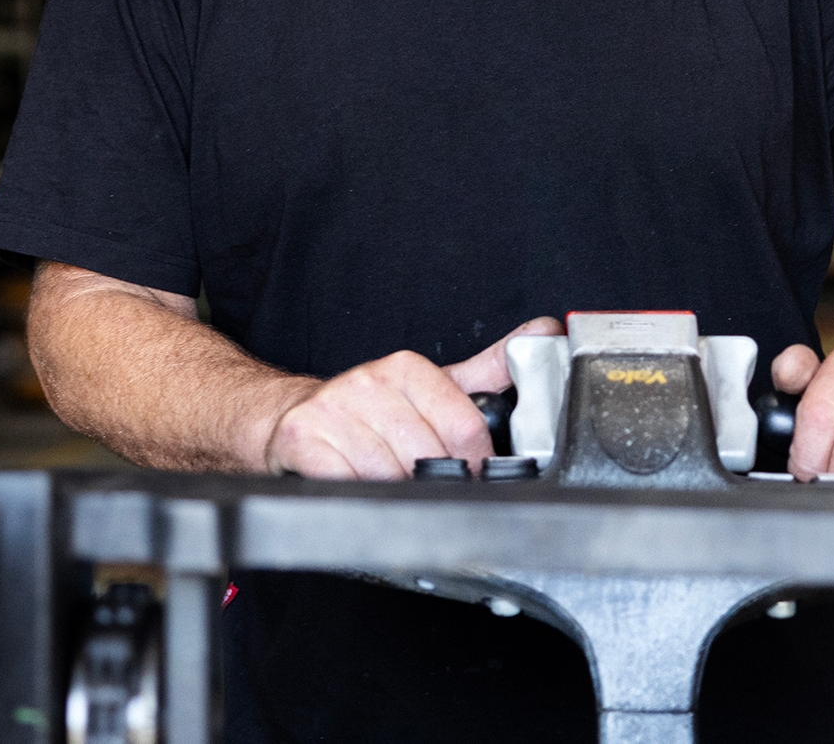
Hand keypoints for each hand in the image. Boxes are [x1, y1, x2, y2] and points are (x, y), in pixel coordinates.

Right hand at [263, 316, 562, 478]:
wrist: (290, 418)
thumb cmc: (365, 411)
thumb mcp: (427, 388)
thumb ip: (487, 370)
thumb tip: (543, 334)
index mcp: (406, 369)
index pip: (465, 431)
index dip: (472, 466)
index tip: (465, 476)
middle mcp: (368, 382)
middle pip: (430, 460)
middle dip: (431, 485)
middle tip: (422, 488)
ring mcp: (333, 410)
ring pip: (391, 478)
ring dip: (394, 497)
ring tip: (387, 489)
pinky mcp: (302, 440)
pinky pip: (347, 485)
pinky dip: (357, 500)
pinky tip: (358, 491)